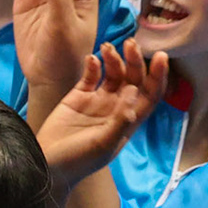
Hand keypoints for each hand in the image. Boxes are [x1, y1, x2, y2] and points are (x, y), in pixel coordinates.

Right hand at [35, 40, 168, 186]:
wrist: (46, 164)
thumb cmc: (78, 160)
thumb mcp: (103, 144)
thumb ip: (120, 119)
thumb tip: (133, 91)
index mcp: (128, 120)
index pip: (150, 94)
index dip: (158, 76)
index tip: (161, 56)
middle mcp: (116, 108)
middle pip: (133, 79)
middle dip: (135, 60)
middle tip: (130, 43)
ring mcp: (97, 101)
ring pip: (113, 74)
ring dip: (114, 59)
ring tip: (107, 47)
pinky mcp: (77, 97)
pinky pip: (90, 76)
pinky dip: (92, 65)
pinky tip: (91, 58)